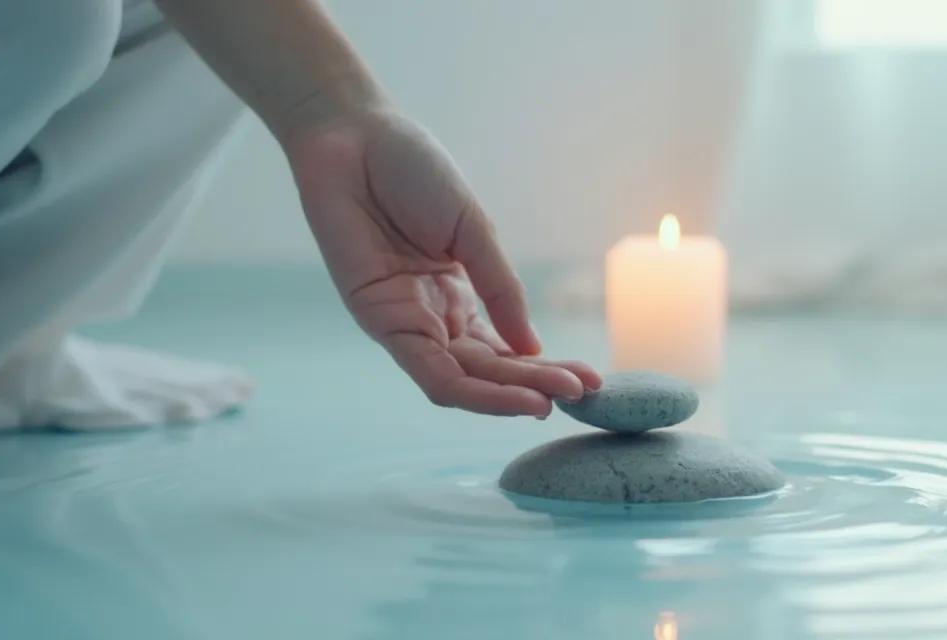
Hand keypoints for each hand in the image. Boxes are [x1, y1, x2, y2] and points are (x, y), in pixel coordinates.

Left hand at [283, 110, 599, 416]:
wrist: (355, 138)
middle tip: (582, 394)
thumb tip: (533, 347)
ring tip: (550, 402)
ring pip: (463, 380)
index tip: (591, 380)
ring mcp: (407, 322)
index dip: (546, 367)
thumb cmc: (412, 172)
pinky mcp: (380, 320)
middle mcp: (434, 317)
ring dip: (508, 397)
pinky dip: (471, 392)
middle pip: (489, 370)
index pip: (506, 349)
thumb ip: (501, 289)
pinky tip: (511, 398)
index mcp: (459, 295)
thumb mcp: (472, 231)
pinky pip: (429, 371)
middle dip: (536, 385)